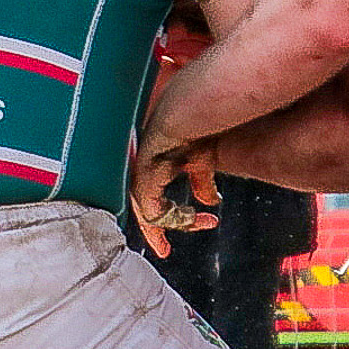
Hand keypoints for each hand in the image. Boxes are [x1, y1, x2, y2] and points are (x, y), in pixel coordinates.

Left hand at [130, 130, 220, 259]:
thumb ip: (201, 180)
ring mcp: (143, 159)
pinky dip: (167, 213)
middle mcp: (144, 158)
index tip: (166, 244)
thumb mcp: (203, 158)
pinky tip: (188, 214)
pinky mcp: (148, 161)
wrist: (207, 99)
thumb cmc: (205, 117)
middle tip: (164, 249)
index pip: (146, 194)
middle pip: (138, 203)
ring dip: (168, 222)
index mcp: (153, 157)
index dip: (158, 220)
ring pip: (143, 204)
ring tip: (197, 221)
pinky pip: (148, 198)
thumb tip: (209, 202)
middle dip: (153, 230)